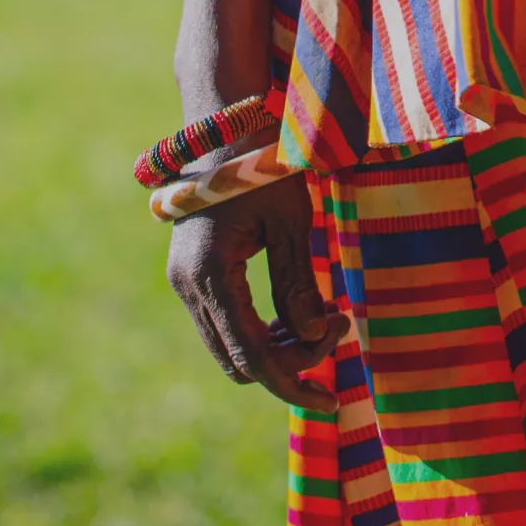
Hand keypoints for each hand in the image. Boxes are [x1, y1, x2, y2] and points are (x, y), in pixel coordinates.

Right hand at [165, 174, 345, 413]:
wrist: (224, 126)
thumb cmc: (263, 165)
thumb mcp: (291, 219)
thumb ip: (298, 283)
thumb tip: (311, 338)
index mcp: (210, 273)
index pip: (252, 355)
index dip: (292, 382)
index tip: (332, 399)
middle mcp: (188, 286)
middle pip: (239, 360)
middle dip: (291, 361)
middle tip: (340, 329)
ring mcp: (185, 282)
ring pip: (231, 347)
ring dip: (278, 346)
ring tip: (328, 319)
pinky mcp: (193, 276)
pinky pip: (226, 323)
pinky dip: (261, 329)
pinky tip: (299, 312)